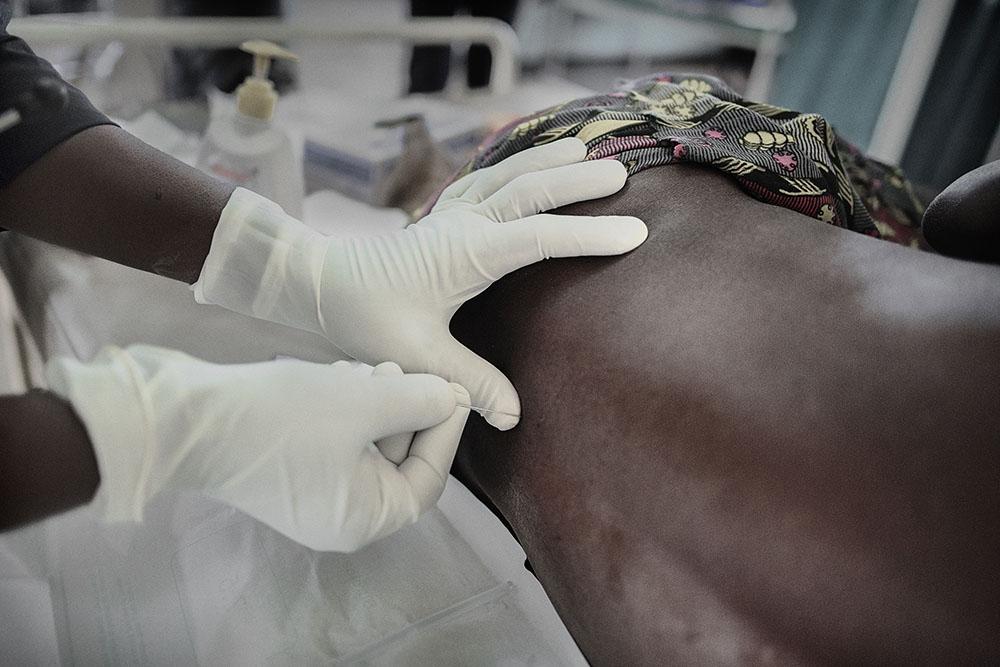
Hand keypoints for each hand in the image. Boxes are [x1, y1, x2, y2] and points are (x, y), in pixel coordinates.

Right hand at [46, 346, 468, 551]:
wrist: (186, 418)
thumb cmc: (283, 417)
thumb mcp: (364, 403)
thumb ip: (418, 401)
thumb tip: (452, 397)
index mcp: (365, 517)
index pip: (428, 478)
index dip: (445, 430)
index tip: (451, 387)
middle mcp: (341, 516)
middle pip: (396, 460)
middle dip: (404, 410)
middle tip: (399, 368)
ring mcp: (311, 493)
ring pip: (366, 443)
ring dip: (374, 402)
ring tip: (364, 368)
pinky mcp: (288, 466)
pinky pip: (335, 439)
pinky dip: (345, 407)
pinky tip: (338, 376)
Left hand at [193, 138, 646, 428]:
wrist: (316, 286)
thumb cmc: (365, 319)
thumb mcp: (419, 357)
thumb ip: (470, 382)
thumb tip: (514, 417)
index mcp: (466, 255)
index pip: (538, 238)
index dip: (588, 235)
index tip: (634, 234)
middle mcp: (463, 226)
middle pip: (529, 191)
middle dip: (577, 181)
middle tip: (623, 173)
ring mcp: (451, 215)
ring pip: (508, 175)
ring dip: (547, 160)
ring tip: (584, 148)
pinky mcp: (442, 217)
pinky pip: (486, 178)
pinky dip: (514, 164)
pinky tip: (527, 162)